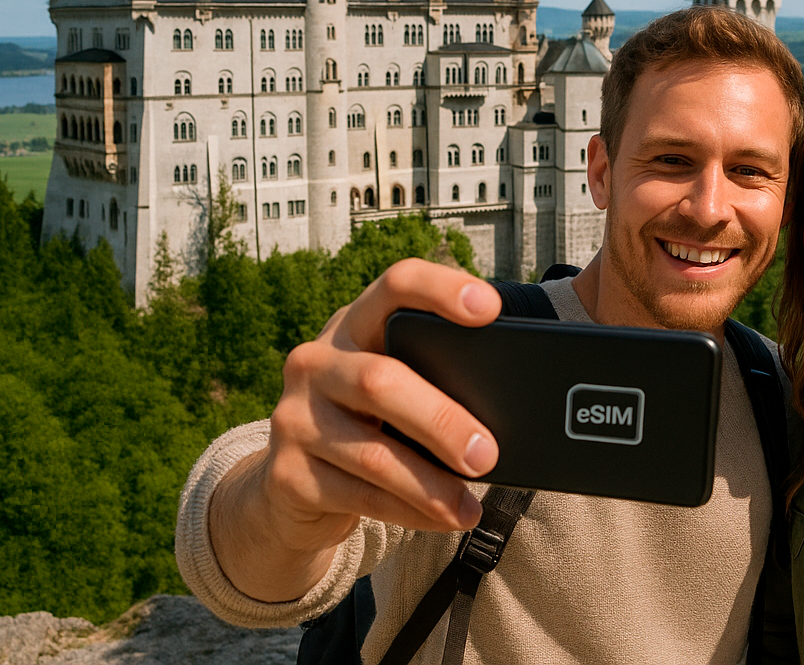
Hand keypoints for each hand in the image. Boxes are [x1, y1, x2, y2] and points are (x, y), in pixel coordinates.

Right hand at [209, 259, 503, 600]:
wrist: (290, 488)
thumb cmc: (370, 424)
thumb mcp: (395, 387)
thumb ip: (437, 377)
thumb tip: (517, 406)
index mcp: (353, 325)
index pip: (395, 285)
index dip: (441, 289)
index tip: (491, 309)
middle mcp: (315, 361)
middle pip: (380, 379)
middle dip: (441, 419)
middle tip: (488, 454)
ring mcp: (294, 417)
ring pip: (371, 450)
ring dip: (429, 483)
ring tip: (468, 505)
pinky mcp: (286, 473)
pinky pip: (358, 495)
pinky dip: (409, 511)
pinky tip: (443, 518)